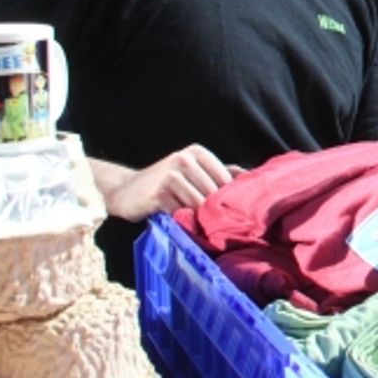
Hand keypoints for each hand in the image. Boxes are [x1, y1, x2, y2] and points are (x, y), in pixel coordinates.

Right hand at [102, 144, 236, 220]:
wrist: (125, 191)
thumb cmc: (166, 185)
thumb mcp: (194, 172)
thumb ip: (220, 173)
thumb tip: (252, 177)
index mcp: (198, 152)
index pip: (228, 179)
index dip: (229, 199)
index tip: (229, 212)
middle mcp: (185, 159)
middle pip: (214, 192)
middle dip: (215, 210)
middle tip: (215, 224)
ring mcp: (171, 174)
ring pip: (200, 204)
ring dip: (200, 218)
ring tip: (198, 224)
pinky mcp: (159, 193)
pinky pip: (182, 212)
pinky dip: (184, 221)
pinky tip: (181, 223)